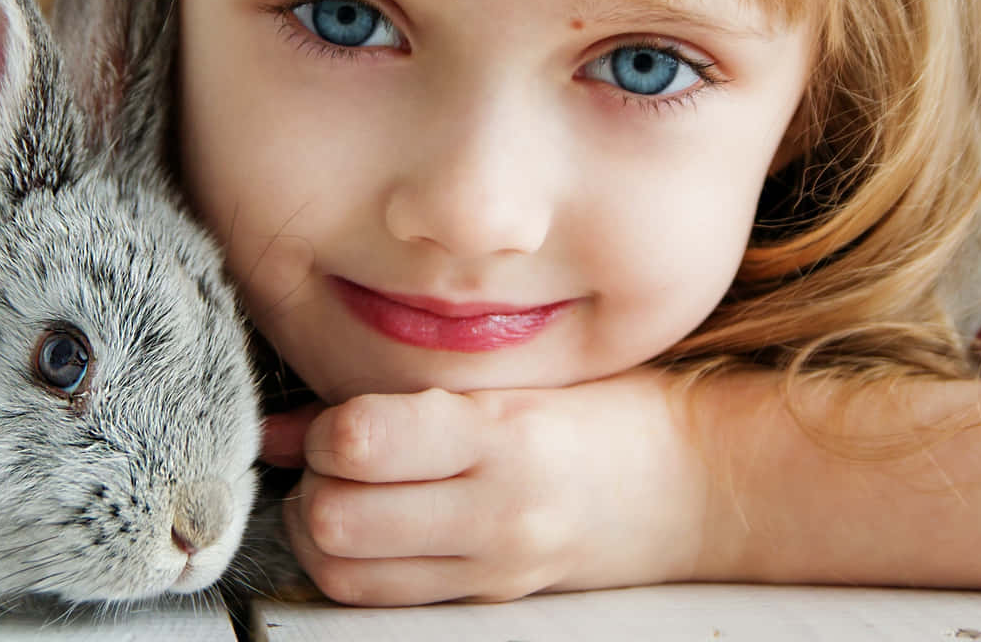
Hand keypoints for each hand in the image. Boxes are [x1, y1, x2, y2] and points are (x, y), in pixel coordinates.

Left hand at [266, 369, 708, 604]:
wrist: (698, 485)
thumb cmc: (610, 411)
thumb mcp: (513, 379)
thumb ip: (404, 397)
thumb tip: (282, 430)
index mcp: (502, 432)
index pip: (361, 440)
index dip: (324, 429)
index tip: (339, 419)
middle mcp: (495, 509)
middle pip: (336, 519)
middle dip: (310, 487)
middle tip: (329, 463)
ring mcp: (494, 565)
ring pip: (347, 574)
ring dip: (320, 535)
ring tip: (344, 499)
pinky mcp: (491, 598)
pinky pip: (383, 600)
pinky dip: (353, 568)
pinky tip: (370, 531)